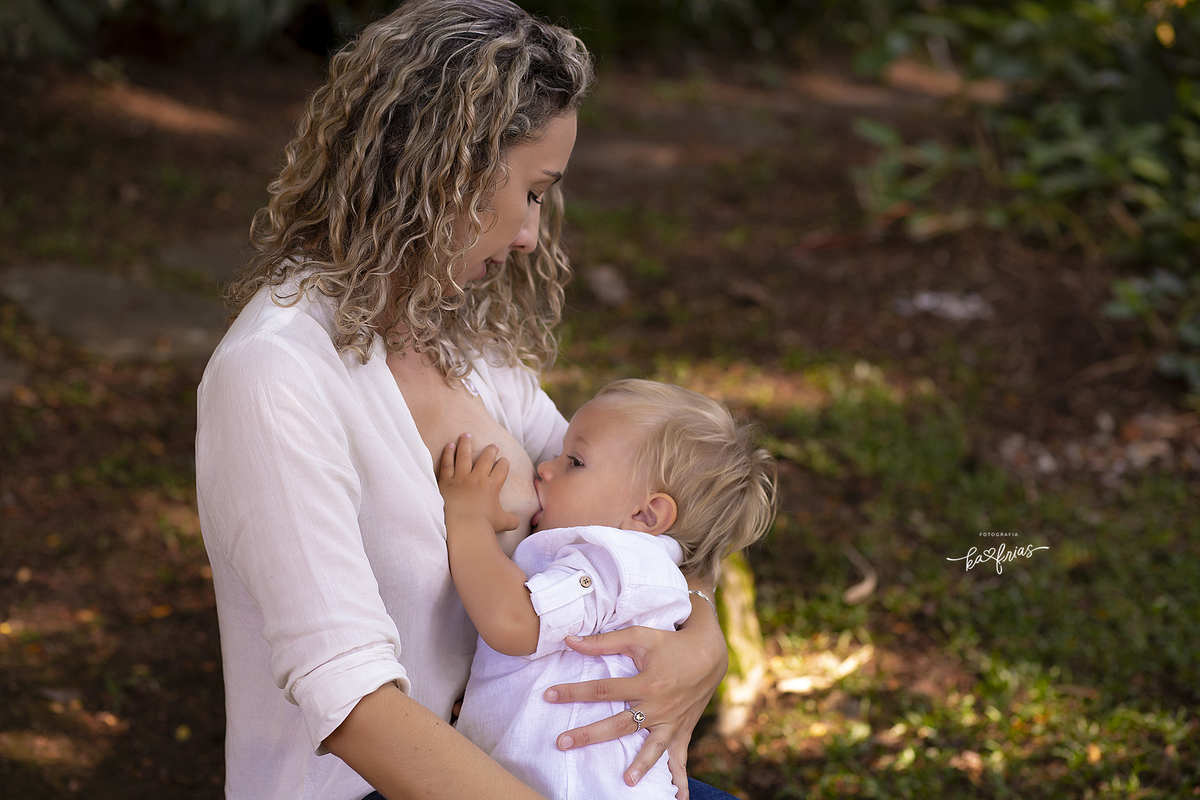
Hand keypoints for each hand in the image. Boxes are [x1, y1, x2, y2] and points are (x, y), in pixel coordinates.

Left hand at [438, 433, 519, 533]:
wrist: (465, 528)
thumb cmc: (484, 526)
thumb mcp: (503, 523)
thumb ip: (511, 520)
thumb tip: (518, 522)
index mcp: (492, 486)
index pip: (501, 469)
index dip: (504, 463)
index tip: (504, 460)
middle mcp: (477, 478)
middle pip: (485, 458)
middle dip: (490, 450)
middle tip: (492, 445)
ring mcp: (461, 479)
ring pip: (464, 456)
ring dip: (466, 444)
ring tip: (467, 435)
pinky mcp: (446, 483)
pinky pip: (446, 464)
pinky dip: (448, 454)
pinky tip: (450, 445)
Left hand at [542, 621, 727, 795]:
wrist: (709, 654)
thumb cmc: (670, 643)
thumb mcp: (638, 636)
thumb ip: (603, 642)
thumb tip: (569, 640)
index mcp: (646, 683)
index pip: (602, 690)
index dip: (574, 692)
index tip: (549, 695)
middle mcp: (658, 707)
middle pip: (619, 725)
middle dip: (589, 735)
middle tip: (562, 743)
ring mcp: (671, 722)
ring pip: (652, 747)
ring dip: (641, 765)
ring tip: (627, 780)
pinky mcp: (682, 731)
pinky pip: (680, 759)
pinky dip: (680, 780)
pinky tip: (679, 799)